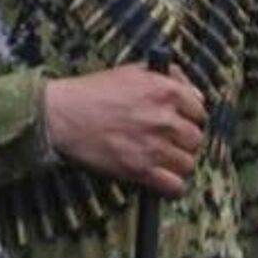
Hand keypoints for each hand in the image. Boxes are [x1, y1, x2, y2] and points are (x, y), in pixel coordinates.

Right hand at [45, 64, 205, 194]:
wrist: (58, 114)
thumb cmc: (91, 92)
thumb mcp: (131, 71)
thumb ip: (167, 77)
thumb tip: (195, 93)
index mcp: (165, 91)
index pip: (199, 111)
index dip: (188, 118)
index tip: (177, 123)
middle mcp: (164, 119)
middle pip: (195, 139)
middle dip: (182, 141)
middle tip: (165, 141)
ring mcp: (153, 146)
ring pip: (187, 163)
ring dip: (176, 163)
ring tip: (160, 159)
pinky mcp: (139, 169)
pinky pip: (174, 186)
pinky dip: (171, 186)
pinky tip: (161, 179)